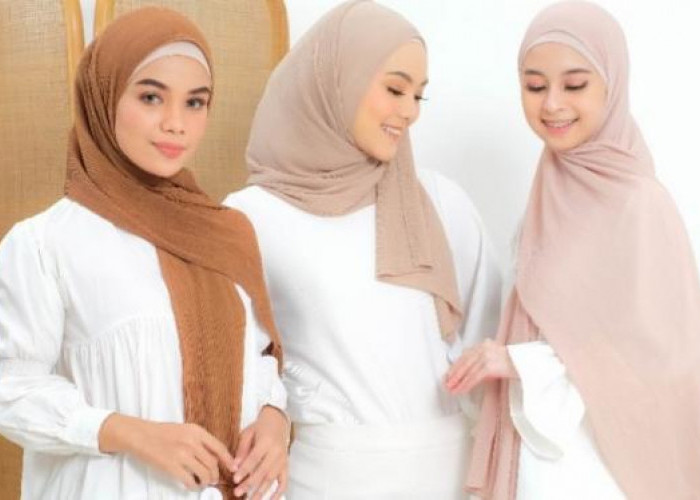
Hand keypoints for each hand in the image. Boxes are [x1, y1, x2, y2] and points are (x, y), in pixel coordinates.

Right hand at [98, 414, 235, 489]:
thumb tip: (214, 457)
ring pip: (204, 473)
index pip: (219, 447)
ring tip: (204, 483)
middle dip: (216, 474)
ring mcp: (182, 455)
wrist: (141, 435)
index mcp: (196, 431)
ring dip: (206, 481)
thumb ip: (199, 441)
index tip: (233, 467)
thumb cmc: (163, 433)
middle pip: (212, 463)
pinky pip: (189, 481)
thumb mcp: (185, 430)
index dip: (228, 459)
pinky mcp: (171, 467)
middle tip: (214, 479)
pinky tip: (193, 486)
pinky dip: (194, 486)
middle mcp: (192, 442)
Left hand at [232, 405, 288, 498]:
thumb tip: (234, 467)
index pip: (254, 459)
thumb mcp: (248, 433)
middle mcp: (277, 451)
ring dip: (261, 492)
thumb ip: (241, 450)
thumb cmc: (261, 426)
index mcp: (266, 441)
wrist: (278, 420)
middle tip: (238, 492)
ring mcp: (283, 460)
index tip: (235, 479)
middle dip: (250, 484)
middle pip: (263, 471)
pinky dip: (279, 493)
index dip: (244, 470)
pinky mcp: (286, 465)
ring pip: (272, 478)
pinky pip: (284, 481)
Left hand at [443, 339, 517, 394]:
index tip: (449, 375)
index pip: (465, 355)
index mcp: (484, 345)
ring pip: (467, 371)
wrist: (528, 364)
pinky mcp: (489, 366)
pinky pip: (474, 377)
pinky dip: (466, 384)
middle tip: (447, 384)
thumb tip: (468, 372)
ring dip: (458, 382)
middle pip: (464, 362)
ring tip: (452, 390)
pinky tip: (461, 390)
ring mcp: (486, 356)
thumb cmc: (514, 363)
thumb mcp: (496, 357)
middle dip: (454, 374)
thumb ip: (482, 360)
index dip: (455, 366)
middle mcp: (483, 348)